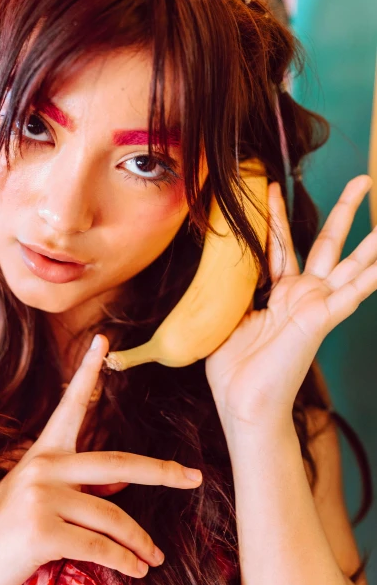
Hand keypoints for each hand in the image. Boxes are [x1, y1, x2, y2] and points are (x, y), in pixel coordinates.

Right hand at [0, 334, 202, 584]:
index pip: (71, 404)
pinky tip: (138, 570)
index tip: (104, 340)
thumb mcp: (38, 498)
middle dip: (163, 473)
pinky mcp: (42, 531)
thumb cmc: (2, 531)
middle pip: (119, 464)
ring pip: (113, 517)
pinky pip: (100, 547)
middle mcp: (44, 466)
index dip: (89, 371)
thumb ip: (78, 487)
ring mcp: (42, 497)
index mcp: (44, 452)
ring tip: (153, 557)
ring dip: (140, 543)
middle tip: (194, 477)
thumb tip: (122, 484)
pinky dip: (125, 562)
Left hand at [205, 175, 376, 434]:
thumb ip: (235, 288)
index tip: (272, 186)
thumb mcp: (228, 316)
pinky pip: (350, 294)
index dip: (277, 214)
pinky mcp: (320, 320)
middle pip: (328, 243)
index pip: (282, 243)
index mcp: (280, 293)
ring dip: (372, 241)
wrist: (242, 403)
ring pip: (350, 264)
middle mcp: (303, 295)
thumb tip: (223, 264)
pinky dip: (369, 279)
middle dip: (345, 211)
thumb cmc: (234, 368)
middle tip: (363, 181)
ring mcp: (315, 306)